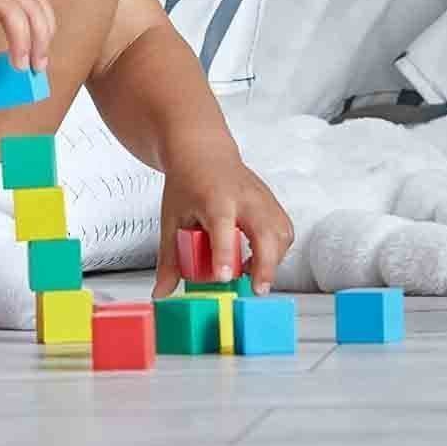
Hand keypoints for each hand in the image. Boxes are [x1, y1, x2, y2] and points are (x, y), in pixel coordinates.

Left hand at [153, 132, 293, 297]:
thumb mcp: (171, 219)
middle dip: (265, 263)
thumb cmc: (188, 183)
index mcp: (215, 198)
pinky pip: (284, 230)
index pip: (223, 226)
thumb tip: (162, 292)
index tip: (225, 277)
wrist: (203, 153)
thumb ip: (169, 259)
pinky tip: (259, 260)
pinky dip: (278, 250)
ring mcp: (262, 197)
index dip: (224, 254)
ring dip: (273, 259)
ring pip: (281, 232)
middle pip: (264, 230)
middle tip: (257, 289)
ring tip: (253, 276)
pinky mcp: (272, 202)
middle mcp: (244, 196)